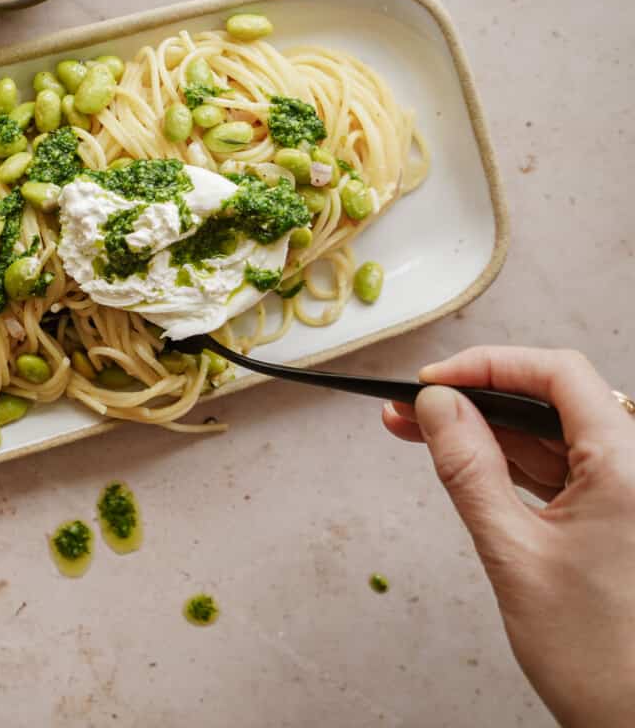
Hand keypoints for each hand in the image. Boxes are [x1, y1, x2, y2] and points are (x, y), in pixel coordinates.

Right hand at [382, 347, 634, 726]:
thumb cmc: (601, 658)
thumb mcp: (513, 554)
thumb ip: (470, 470)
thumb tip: (438, 407)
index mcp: (632, 468)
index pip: (558, 375)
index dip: (488, 365)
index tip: (431, 381)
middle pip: (554, 400)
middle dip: (477, 397)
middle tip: (412, 407)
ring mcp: (633, 494)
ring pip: (554, 435)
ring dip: (488, 431)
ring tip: (420, 431)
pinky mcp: (623, 517)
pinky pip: (565, 469)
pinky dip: (512, 463)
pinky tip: (465, 461)